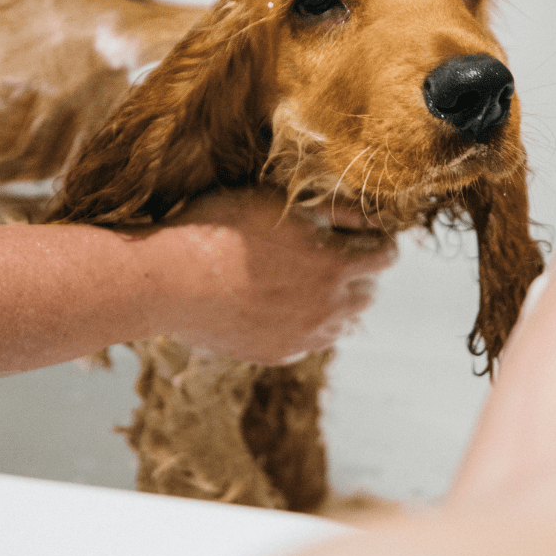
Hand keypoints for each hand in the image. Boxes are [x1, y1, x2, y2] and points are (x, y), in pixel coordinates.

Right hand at [148, 187, 396, 364]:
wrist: (169, 280)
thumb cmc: (222, 227)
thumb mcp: (283, 201)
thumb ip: (337, 209)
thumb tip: (374, 216)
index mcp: (337, 264)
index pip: (386, 254)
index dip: (375, 236)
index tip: (359, 229)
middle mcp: (330, 308)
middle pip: (369, 291)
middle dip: (358, 270)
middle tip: (327, 250)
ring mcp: (305, 337)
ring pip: (343, 321)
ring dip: (335, 300)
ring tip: (301, 278)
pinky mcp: (279, 354)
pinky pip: (310, 340)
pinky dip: (305, 322)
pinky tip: (277, 302)